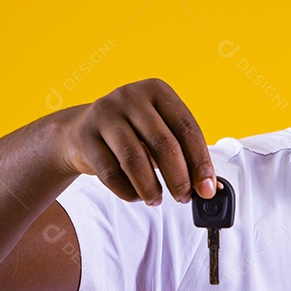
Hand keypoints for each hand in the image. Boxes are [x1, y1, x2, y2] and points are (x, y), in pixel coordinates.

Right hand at [53, 78, 216, 204]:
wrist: (79, 131)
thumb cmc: (130, 133)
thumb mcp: (158, 133)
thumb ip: (184, 155)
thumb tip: (211, 186)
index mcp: (157, 91)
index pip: (187, 128)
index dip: (200, 162)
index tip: (207, 188)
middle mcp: (131, 96)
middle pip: (163, 144)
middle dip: (179, 178)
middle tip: (184, 197)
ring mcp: (105, 114)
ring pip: (135, 159)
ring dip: (151, 187)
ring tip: (156, 199)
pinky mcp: (85, 136)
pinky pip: (110, 172)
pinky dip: (127, 190)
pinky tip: (136, 195)